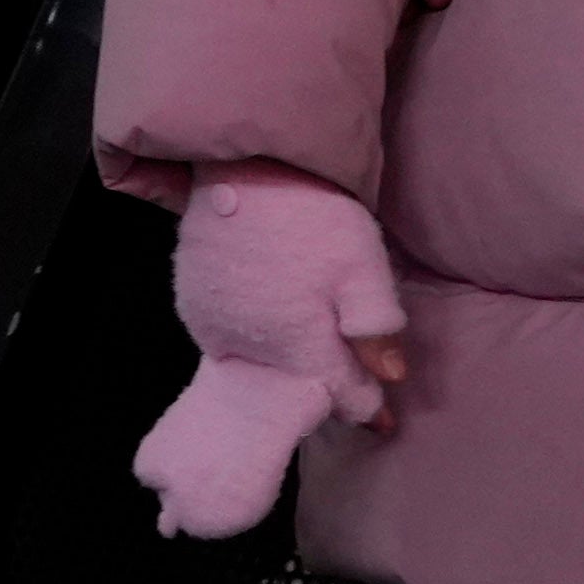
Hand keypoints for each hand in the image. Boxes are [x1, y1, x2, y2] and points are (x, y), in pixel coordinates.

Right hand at [139, 163, 403, 535]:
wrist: (249, 164)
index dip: (366, 407)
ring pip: (259, 367)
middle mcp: (250, 349)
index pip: (338, 396)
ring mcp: (215, 328)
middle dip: (322, 389)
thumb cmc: (314, 214)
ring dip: (283, 367)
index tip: (383, 419)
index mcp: (298, 346)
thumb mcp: (363, 265)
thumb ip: (376, 325)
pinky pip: (228, 343)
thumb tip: (390, 378)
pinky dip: (253, 343)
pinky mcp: (193, 306)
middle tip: (348, 384)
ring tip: (305, 354)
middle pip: (295, 387)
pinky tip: (270, 325)